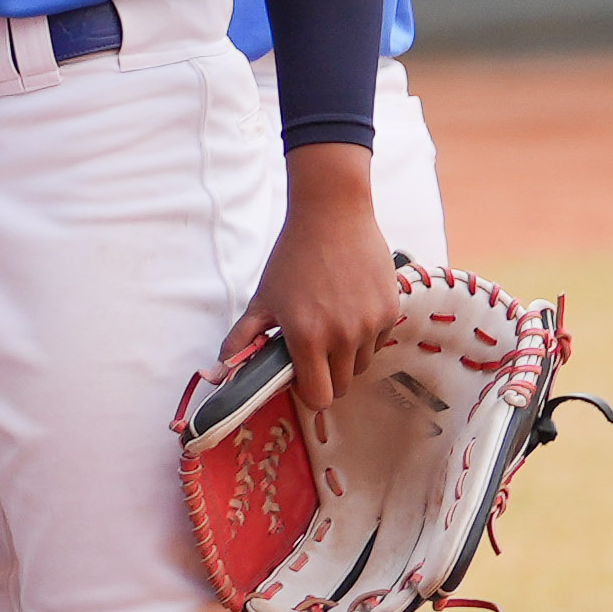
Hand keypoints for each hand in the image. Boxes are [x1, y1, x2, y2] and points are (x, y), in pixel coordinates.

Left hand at [232, 142, 400, 413]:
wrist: (332, 215)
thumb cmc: (293, 257)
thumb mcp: (263, 298)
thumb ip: (242, 338)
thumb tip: (221, 369)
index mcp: (307, 337)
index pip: (318, 397)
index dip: (308, 391)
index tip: (300, 375)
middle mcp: (343, 336)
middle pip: (342, 386)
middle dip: (327, 375)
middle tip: (313, 349)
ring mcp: (371, 324)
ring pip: (361, 364)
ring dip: (347, 355)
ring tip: (331, 321)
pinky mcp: (391, 311)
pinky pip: (379, 341)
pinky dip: (366, 334)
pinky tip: (351, 306)